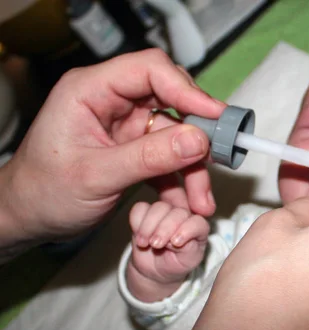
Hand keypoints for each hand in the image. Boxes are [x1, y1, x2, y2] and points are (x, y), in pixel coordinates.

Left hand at [0, 49, 223, 255]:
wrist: (30, 217)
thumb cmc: (44, 191)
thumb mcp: (96, 175)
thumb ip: (148, 157)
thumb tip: (198, 140)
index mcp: (92, 91)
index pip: (150, 71)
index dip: (186, 89)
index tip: (214, 116)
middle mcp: (114, 103)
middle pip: (172, 102)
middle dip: (197, 134)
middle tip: (218, 157)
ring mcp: (127, 127)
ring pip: (178, 136)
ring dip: (194, 168)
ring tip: (201, 201)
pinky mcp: (136, 150)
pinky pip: (170, 159)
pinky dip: (183, 181)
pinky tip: (189, 203)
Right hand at [126, 199, 209, 302]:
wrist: (157, 269)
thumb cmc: (177, 263)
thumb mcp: (188, 261)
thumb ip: (187, 248)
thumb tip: (173, 238)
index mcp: (198, 227)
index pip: (197, 222)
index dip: (187, 230)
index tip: (176, 243)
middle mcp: (183, 216)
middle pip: (176, 212)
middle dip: (164, 229)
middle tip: (156, 245)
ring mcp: (165, 212)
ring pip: (158, 208)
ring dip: (148, 226)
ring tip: (144, 244)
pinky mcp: (146, 213)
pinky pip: (140, 208)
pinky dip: (136, 222)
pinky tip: (139, 237)